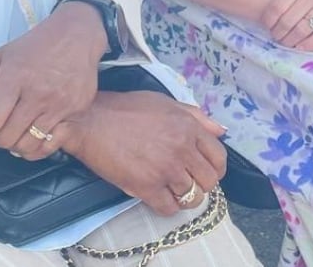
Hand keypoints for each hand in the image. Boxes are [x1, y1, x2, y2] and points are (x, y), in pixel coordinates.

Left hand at [0, 2, 106, 164]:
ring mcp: (60, 104)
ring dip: (14, 144)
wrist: (76, 35)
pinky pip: (51, 144)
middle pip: (6, 138)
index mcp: (15, 79)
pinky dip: (36, 147)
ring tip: (14, 131)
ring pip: (28, 145)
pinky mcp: (76, 110)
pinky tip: (31, 137)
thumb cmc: (32, 48)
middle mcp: (38, 94)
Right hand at [54, 92, 227, 215]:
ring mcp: (165, 169)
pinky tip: (158, 197)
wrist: (91, 120)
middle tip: (187, 181)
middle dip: (201, 184)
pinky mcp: (146, 186)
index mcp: (188, 127)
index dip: (215, 168)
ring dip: (183, 196)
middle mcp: (181, 148)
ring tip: (170, 189)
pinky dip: (167, 207)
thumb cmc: (127, 109)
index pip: (219, 157)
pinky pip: (170, 209)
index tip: (204, 172)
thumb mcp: (166, 102)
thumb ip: (196, 116)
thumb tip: (221, 131)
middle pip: (209, 181)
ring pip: (192, 197)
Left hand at [261, 0, 312, 47]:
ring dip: (291, 40)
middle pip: (288, 20)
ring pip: (304, 29)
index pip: (277, 6)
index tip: (267, 25)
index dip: (268, 20)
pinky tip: (302, 46)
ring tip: (287, 43)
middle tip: (275, 37)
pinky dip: (311, 43)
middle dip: (278, 33)